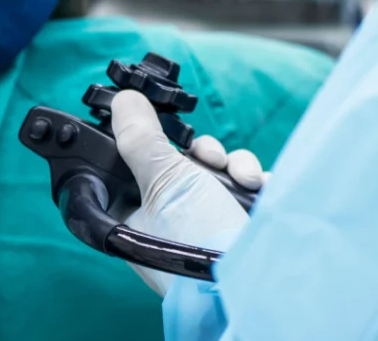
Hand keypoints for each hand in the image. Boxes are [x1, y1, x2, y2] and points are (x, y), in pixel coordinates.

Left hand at [111, 90, 264, 295]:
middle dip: (199, 151)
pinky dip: (250, 176)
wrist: (254, 276)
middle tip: (204, 157)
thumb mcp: (163, 182)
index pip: (132, 165)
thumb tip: (122, 101)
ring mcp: (207, 214)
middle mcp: (169, 214)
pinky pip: (242, 178)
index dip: (147, 141)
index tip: (158, 122)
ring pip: (213, 165)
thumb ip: (141, 138)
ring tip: (238, 177)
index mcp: (135, 214)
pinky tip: (254, 185)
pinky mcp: (238, 213)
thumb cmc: (196, 241)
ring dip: (229, 161)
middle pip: (178, 160)